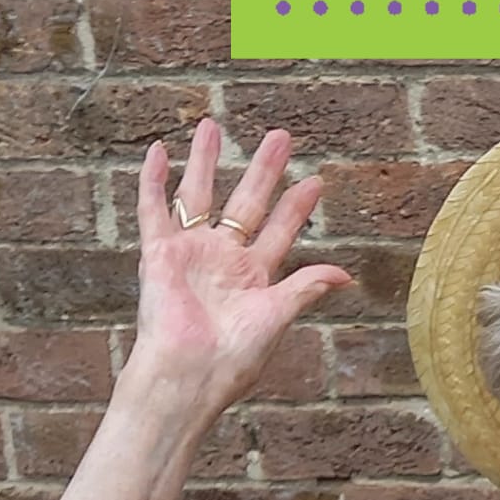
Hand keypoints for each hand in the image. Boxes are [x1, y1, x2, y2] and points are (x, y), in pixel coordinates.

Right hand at [128, 122, 351, 420]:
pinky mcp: (159, 254)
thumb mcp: (278, 318)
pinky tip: (159, 152)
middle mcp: (222, 259)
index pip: (281, 229)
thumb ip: (306, 288)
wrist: (189, 374)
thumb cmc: (233, 358)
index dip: (298, 206)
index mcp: (254, 276)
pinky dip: (154, 182)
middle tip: (281, 136)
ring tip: (212, 126)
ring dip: (205, 161)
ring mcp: (190, 253)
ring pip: (198, 196)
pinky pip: (154, 211)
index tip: (316, 180)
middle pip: (246, 202)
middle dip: (264, 170)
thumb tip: (345, 275)